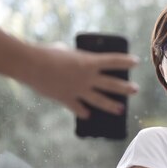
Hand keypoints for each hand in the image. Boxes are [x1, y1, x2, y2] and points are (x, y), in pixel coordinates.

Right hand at [25, 45, 139, 117]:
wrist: (30, 65)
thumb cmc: (47, 53)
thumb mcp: (66, 51)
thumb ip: (75, 58)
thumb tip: (77, 63)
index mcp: (89, 61)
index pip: (114, 60)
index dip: (126, 61)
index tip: (136, 62)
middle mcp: (87, 77)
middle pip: (112, 84)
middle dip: (125, 88)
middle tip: (135, 90)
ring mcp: (78, 90)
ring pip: (99, 100)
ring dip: (111, 105)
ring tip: (120, 110)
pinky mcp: (66, 99)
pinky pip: (78, 108)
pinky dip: (82, 111)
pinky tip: (88, 116)